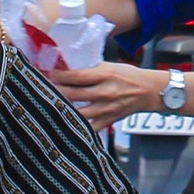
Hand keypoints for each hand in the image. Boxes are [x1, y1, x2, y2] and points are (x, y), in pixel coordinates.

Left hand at [48, 60, 168, 128]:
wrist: (149, 91)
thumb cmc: (129, 76)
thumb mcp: (110, 66)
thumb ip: (90, 68)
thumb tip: (67, 67)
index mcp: (105, 75)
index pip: (76, 75)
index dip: (58, 75)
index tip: (47, 74)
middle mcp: (104, 92)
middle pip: (73, 94)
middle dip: (55, 91)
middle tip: (43, 89)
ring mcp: (106, 109)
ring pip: (78, 113)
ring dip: (63, 110)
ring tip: (51, 106)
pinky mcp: (109, 121)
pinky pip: (89, 128)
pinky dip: (77, 127)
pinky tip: (66, 123)